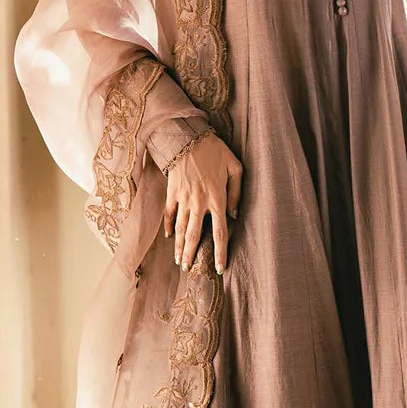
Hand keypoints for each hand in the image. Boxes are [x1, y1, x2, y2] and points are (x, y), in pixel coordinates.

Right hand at [164, 132, 243, 273]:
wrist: (189, 137)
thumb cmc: (216, 151)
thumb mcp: (235, 168)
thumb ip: (237, 193)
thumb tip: (234, 215)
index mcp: (217, 199)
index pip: (220, 233)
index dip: (220, 253)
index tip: (220, 268)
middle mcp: (199, 203)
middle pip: (195, 236)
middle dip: (192, 255)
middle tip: (189, 270)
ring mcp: (183, 198)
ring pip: (181, 229)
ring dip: (180, 246)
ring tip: (179, 261)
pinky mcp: (172, 192)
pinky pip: (170, 214)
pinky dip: (170, 226)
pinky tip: (170, 237)